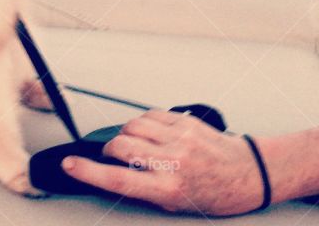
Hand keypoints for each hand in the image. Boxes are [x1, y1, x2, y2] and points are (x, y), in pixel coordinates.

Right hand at [61, 110, 265, 214]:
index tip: (69, 165)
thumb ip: (146, 189)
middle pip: (120, 146)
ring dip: (125, 135)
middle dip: (108, 150)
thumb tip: (114, 174)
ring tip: (135, 145)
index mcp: (169, 188)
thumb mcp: (178, 204)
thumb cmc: (215, 194)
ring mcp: (179, 138)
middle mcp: (172, 161)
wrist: (249, 173)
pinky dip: (142, 123)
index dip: (89, 172)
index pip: (118, 179)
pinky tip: (150, 133)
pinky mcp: (184, 121)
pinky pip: (149, 115)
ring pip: (132, 126)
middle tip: (111, 157)